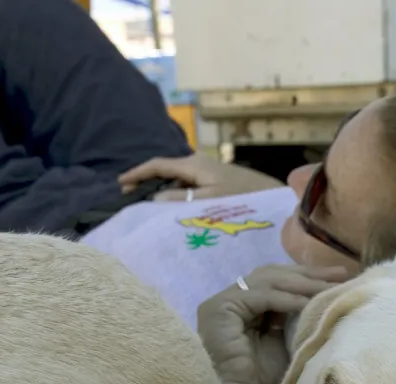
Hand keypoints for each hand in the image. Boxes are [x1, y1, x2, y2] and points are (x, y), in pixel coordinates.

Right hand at [119, 153, 282, 199]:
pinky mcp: (216, 180)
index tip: (120, 185)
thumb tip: (155, 197)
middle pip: (165, 170)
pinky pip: (188, 185)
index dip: (137, 174)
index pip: (157, 165)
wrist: (274, 197)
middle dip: (146, 182)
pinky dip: (176, 193)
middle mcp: (198, 163)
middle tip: (130, 198)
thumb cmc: (244, 198)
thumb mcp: (210, 201)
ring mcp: (207, 171)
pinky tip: (173, 207)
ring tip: (147, 205)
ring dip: (162, 189)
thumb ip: (181, 199)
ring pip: (177, 179)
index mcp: (193, 164)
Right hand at [198, 265, 352, 383]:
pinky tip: (309, 302)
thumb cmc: (270, 382)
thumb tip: (330, 292)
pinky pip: (259, 296)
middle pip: (272, 276)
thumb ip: (299, 315)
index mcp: (246, 308)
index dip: (308, 278)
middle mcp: (230, 302)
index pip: (277, 281)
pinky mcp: (218, 309)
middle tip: (340, 273)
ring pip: (267, 281)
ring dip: (301, 283)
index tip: (341, 277)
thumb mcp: (290, 340)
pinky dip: (286, 298)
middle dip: (308, 274)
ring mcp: (221, 304)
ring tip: (329, 287)